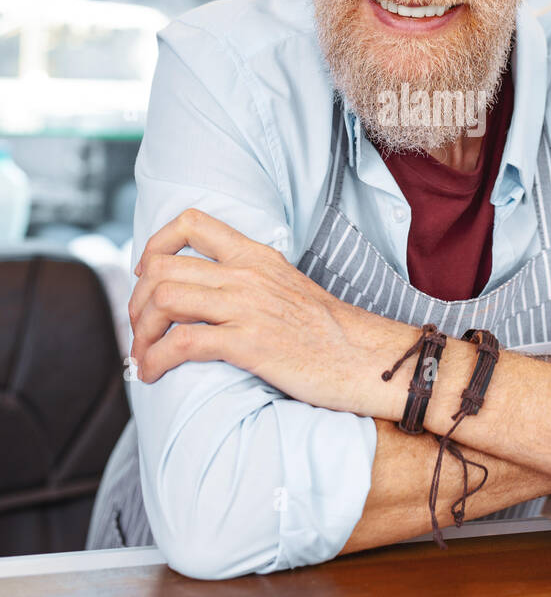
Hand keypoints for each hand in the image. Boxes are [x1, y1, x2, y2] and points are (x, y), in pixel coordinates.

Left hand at [128, 208, 391, 410]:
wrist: (368, 358)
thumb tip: (217, 294)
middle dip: (137, 302)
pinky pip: (182, 343)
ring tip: (142, 356)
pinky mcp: (249, 343)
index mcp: (257, 256)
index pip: (191, 223)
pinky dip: (155, 360)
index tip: (146, 273)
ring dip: (140, 332)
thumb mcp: (289, 288)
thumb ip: (253, 281)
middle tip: (139, 329)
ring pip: (164, 301)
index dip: (155, 245)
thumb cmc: (331, 334)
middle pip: (163, 268)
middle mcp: (247, 274)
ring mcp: (247, 307)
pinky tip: (152, 374)